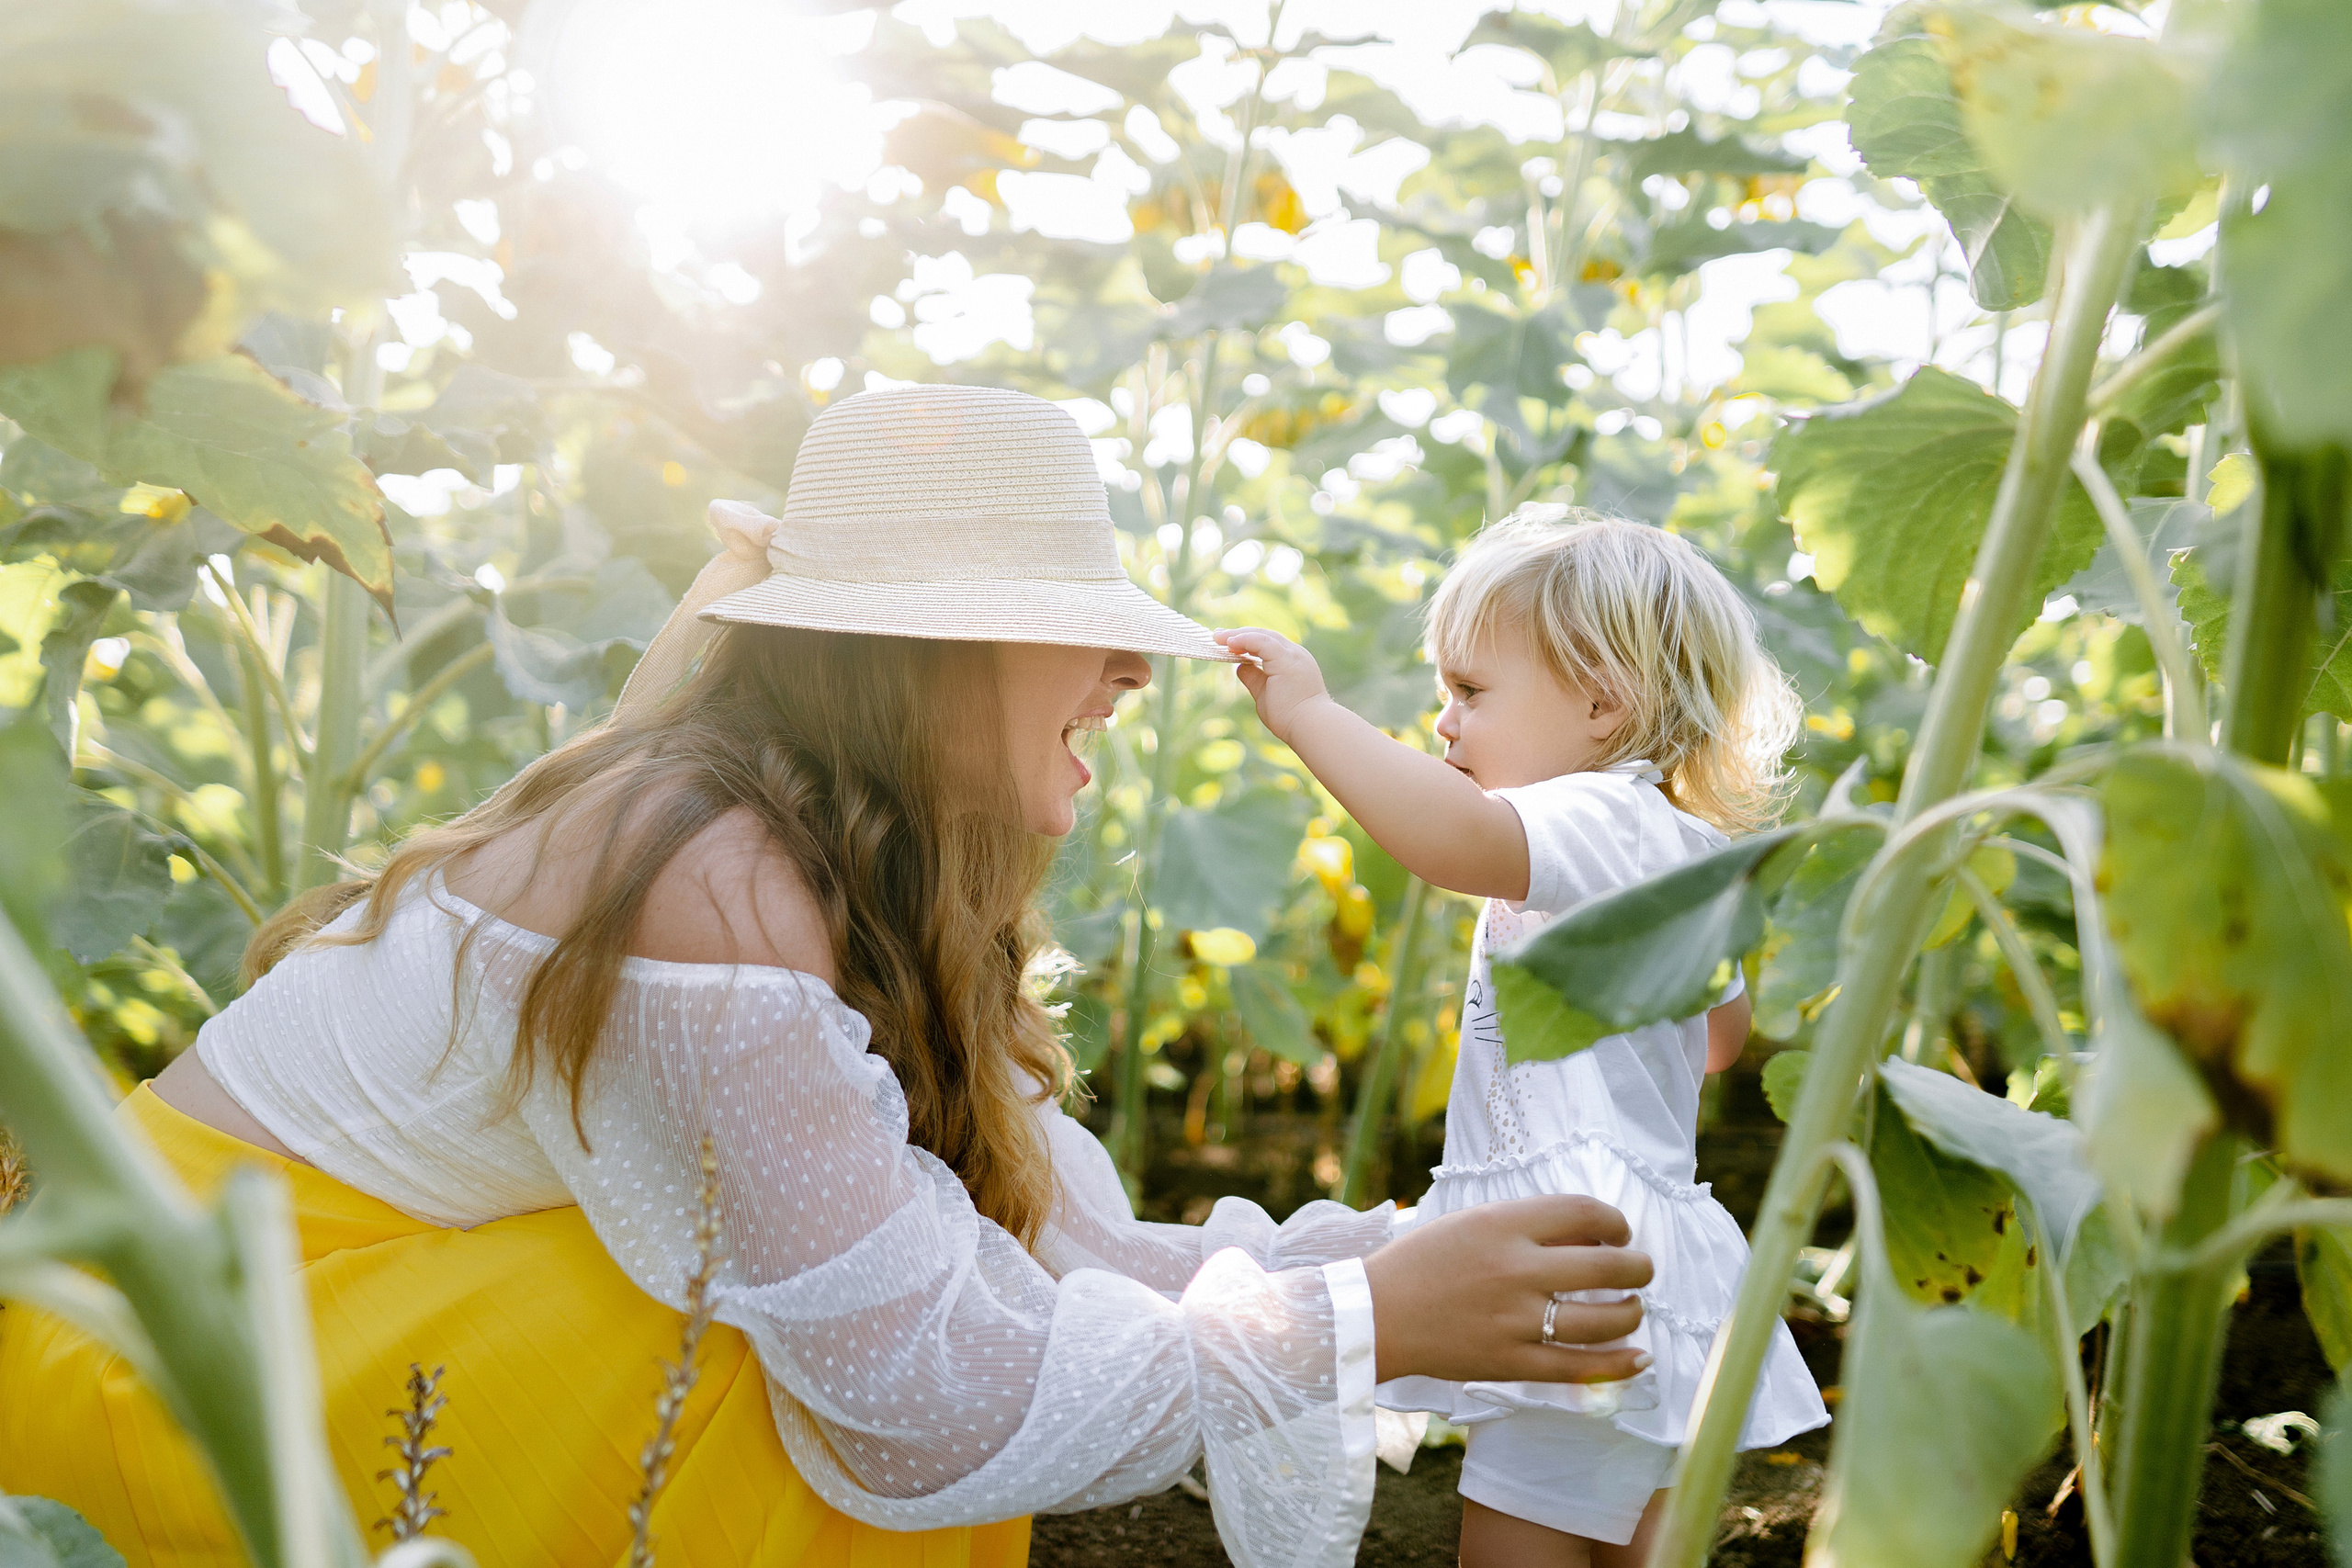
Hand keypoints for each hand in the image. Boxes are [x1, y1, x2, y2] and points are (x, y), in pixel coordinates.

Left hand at [1215, 626, 1330, 744]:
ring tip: (1218, 636)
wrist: (1310, 727)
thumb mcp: (1265, 693)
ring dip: (1238, 634)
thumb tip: (1239, 667)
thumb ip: (1254, 678)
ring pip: (1263, 635)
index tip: (1228, 643)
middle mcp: (1295, 654)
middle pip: (1265, 635)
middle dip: (1240, 633)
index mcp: (1293, 661)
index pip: (1268, 643)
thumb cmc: (1291, 718)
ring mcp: (1293, 655)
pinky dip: (1245, 640)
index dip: (1247, 641)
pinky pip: (1262, 642)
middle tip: (1218, 635)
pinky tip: (1230, 642)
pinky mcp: (1286, 660)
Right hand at [1363, 1195, 1651, 1384]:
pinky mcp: (1510, 1362)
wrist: (1376, 1314)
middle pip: (1607, 1267)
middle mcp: (1515, 1269)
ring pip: (1602, 1320)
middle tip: (1640, 1269)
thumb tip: (1591, 1238)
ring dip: (1631, 1312)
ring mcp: (1515, 1320)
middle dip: (1638, 1267)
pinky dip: (1618, 1363)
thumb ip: (1528, 1224)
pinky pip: (1579, 1367)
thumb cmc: (1423, 1262)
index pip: (1586, 1213)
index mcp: (1503, 1224)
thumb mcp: (1473, 1222)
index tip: (1618, 1232)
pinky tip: (1638, 1356)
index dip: (1616, 1222)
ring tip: (1631, 1308)